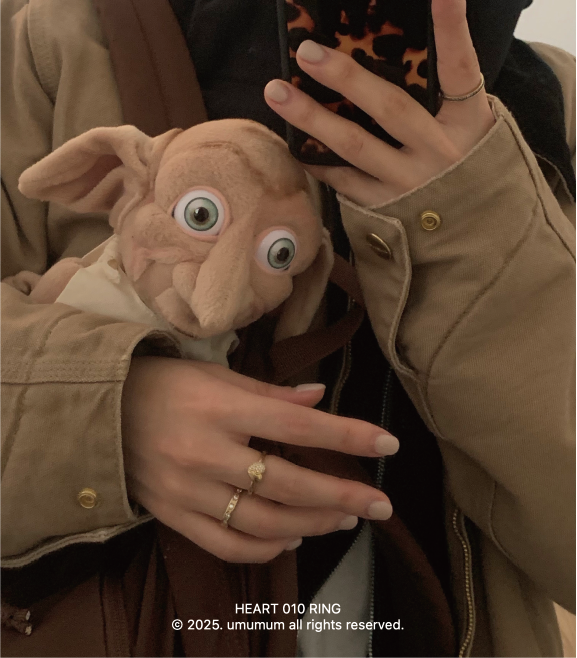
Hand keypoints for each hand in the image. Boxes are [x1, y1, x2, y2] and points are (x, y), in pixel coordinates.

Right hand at [121, 357, 398, 562]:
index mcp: (221, 406)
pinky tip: (292, 537)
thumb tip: (319, 398)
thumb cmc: (166, 383)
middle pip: (286, 481)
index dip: (345, 434)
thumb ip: (270, 391)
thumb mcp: (217, 374)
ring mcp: (188, 489)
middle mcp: (206, 451)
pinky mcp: (173, 516)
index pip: (296, 423)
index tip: (387, 443)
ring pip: (262, 519)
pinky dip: (266, 547)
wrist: (100, 412)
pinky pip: (226, 544)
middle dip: (340, 494)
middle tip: (380, 503)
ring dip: (311, 523)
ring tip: (344, 518)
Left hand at [264, 0, 495, 205]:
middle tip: (306, 51)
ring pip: (356, 147)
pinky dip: (317, 160)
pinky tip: (292, 141)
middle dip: (347, 78)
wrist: (476, 235)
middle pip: (391, 108)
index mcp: (468, 122)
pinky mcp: (386, 209)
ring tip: (277, 92)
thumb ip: (446, 88)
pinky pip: (344, 182)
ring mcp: (410, 184)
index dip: (454, 23)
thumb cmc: (465, 168)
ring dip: (313, 118)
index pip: (462, 65)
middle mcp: (440, 152)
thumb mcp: (470, 126)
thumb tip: (414, 30)